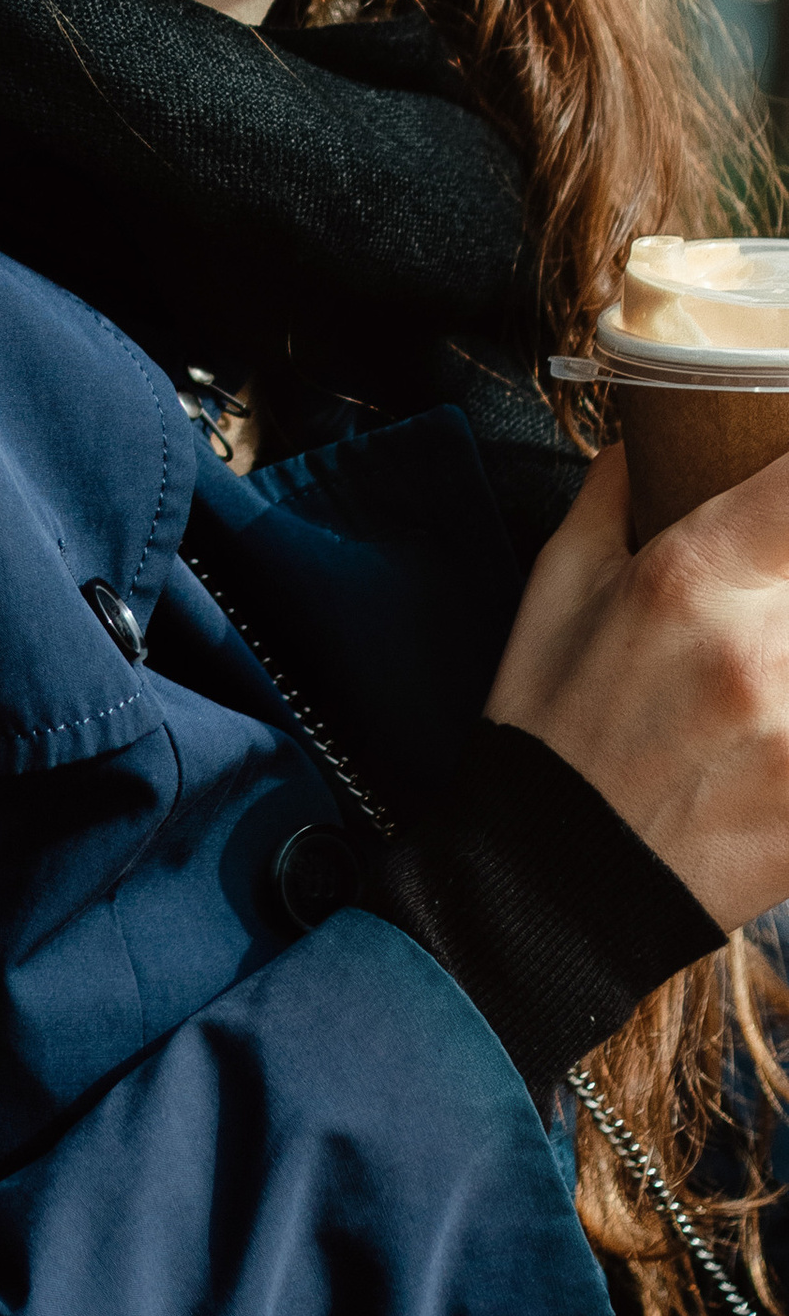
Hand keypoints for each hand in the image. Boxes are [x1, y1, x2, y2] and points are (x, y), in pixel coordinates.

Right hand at [485, 441, 788, 930]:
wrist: (552, 878)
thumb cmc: (551, 721)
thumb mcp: (556, 584)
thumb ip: (615, 493)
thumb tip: (654, 437)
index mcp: (689, 577)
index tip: (788, 489)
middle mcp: (757, 647)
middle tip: (769, 612)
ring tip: (759, 685)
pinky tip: (770, 741)